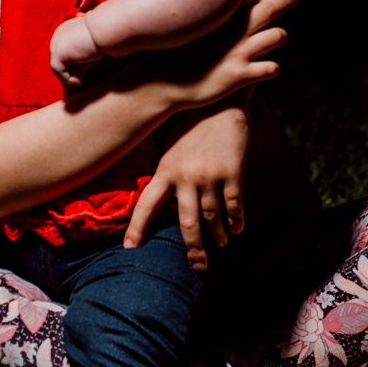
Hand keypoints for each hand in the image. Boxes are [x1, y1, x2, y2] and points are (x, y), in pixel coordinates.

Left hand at [50, 17, 103, 85]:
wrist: (104, 29)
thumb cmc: (102, 34)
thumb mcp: (89, 41)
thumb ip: (81, 49)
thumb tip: (83, 63)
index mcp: (65, 31)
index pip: (65, 52)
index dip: (75, 61)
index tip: (89, 64)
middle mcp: (57, 37)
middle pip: (60, 60)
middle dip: (74, 66)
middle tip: (90, 65)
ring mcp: (55, 45)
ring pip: (59, 67)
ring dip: (73, 72)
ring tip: (87, 67)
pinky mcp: (58, 54)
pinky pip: (59, 72)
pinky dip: (68, 79)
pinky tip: (79, 80)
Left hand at [124, 102, 248, 269]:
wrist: (219, 99)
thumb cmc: (192, 121)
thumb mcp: (171, 144)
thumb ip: (168, 171)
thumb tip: (164, 198)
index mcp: (165, 169)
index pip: (146, 204)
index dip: (137, 228)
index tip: (130, 249)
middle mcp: (186, 176)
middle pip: (188, 222)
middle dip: (194, 248)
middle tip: (197, 267)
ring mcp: (210, 175)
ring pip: (213, 217)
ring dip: (218, 235)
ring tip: (221, 244)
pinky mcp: (232, 172)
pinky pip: (235, 204)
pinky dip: (237, 220)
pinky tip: (237, 229)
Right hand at [157, 0, 295, 107]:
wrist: (158, 85)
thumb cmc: (165, 55)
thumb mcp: (180, 28)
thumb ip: (195, 14)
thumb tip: (196, 1)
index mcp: (219, 17)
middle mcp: (233, 31)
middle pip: (269, 8)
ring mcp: (239, 53)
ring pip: (277, 36)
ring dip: (279, 36)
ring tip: (278, 36)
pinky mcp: (241, 76)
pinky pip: (270, 69)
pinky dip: (270, 68)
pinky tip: (267, 68)